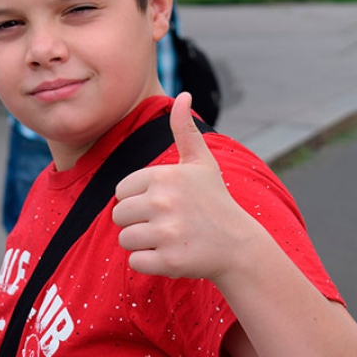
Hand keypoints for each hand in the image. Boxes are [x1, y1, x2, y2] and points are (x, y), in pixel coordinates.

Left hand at [112, 92, 259, 280]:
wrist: (238, 246)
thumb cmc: (214, 201)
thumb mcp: (201, 163)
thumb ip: (184, 130)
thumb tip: (182, 93)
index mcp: (164, 176)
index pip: (121, 191)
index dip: (137, 200)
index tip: (163, 204)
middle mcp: (163, 201)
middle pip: (118, 216)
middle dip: (137, 222)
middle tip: (165, 224)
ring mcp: (166, 232)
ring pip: (124, 239)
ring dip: (142, 243)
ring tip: (169, 238)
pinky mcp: (168, 260)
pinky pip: (135, 262)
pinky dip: (148, 262)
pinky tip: (171, 255)